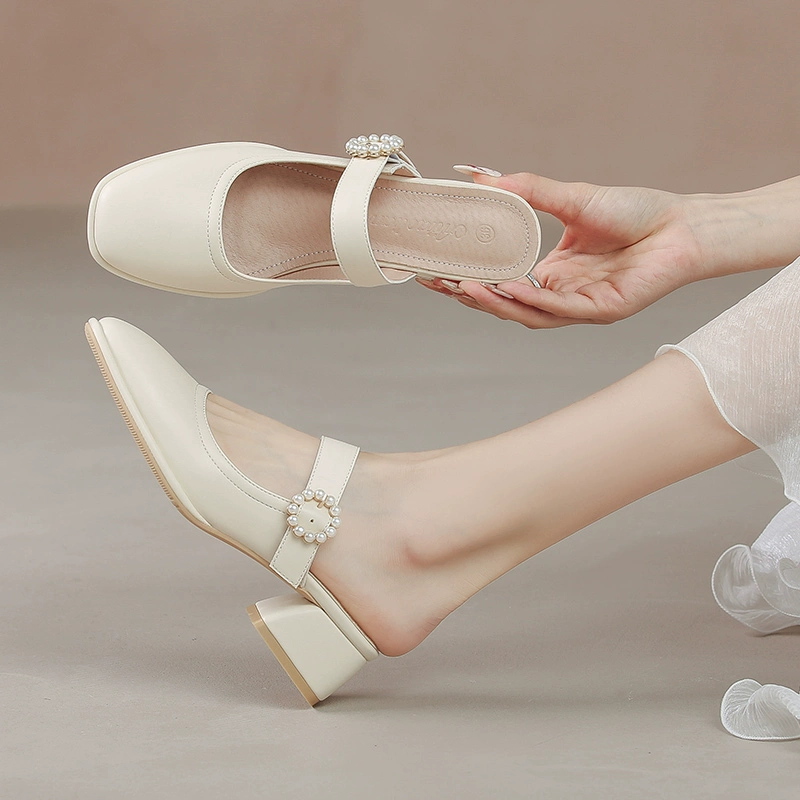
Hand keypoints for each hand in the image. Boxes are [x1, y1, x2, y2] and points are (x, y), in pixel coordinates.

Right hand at [419, 172, 702, 327]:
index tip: (434, 268)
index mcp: (549, 272)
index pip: (499, 281)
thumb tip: (480, 176)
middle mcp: (559, 293)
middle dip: (468, 295)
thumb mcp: (569, 197)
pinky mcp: (601, 312)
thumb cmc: (634, 211)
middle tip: (437, 281)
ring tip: (464, 286)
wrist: (682, 223)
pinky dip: (532, 300)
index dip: (466, 278)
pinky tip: (511, 287)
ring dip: (494, 302)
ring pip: (526, 314)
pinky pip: (559, 310)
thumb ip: (526, 191)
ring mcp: (578, 306)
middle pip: (503, 303)